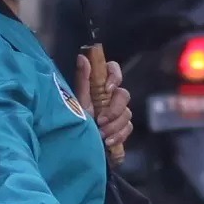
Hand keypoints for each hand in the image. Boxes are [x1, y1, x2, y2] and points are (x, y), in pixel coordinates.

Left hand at [78, 45, 131, 159]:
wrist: (77, 146)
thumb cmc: (74, 121)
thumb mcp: (77, 101)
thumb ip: (82, 80)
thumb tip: (82, 57)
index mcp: (98, 86)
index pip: (113, 69)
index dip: (115, 76)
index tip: (108, 89)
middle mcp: (109, 97)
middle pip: (124, 95)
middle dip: (114, 110)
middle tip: (100, 120)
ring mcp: (117, 113)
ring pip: (127, 113)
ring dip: (114, 125)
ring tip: (101, 134)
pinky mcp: (121, 128)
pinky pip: (128, 128)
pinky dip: (119, 135)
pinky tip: (108, 141)